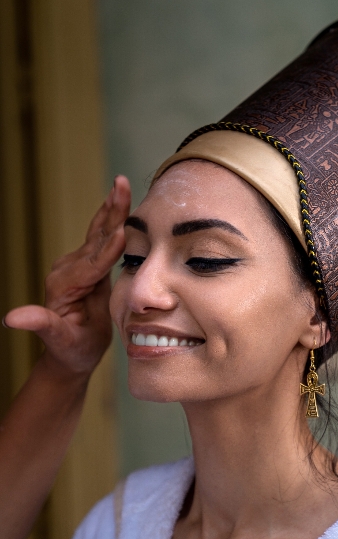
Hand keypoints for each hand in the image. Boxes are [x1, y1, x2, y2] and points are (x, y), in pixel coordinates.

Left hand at [3, 175, 130, 377]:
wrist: (70, 353)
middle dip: (111, 212)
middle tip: (122, 185)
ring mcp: (77, 266)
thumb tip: (12, 319)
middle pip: (95, 239)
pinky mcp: (88, 267)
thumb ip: (41, 325)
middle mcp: (68, 270)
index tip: (123, 233)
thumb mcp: (58, 341)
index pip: (93, 265)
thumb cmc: (72, 351)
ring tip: (123, 185)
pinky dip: (113, 220)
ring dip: (113, 209)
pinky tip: (120, 206)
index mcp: (65, 286)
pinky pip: (102, 241)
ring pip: (99, 233)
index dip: (108, 250)